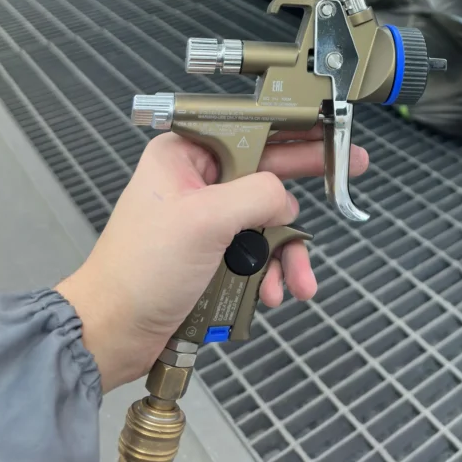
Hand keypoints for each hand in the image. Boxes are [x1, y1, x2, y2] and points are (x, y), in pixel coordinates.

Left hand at [56, 129, 367, 391]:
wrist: (112, 335)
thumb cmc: (138, 272)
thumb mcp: (204, 221)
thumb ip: (256, 195)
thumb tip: (286, 198)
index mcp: (185, 154)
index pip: (250, 128)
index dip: (294, 128)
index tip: (328, 126)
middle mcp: (197, 179)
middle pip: (266, 170)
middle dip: (305, 182)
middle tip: (350, 168)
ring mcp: (205, 217)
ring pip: (266, 217)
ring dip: (286, 250)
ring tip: (298, 279)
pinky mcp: (211, 251)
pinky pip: (256, 251)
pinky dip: (271, 272)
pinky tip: (273, 292)